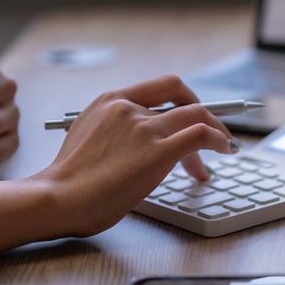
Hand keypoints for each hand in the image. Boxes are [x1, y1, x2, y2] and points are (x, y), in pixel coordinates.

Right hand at [28, 75, 238, 237]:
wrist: (59, 198)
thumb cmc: (70, 180)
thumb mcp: (89, 136)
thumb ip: (116, 129)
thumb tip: (142, 141)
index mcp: (109, 100)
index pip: (163, 86)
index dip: (187, 98)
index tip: (196, 114)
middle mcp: (128, 107)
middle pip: (183, 103)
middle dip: (205, 119)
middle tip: (215, 138)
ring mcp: (144, 128)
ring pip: (197, 118)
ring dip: (216, 133)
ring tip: (224, 149)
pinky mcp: (157, 152)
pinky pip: (201, 135)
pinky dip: (220, 139)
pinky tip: (225, 150)